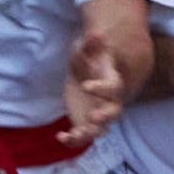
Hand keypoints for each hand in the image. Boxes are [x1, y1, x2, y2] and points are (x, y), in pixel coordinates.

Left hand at [61, 32, 124, 146]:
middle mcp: (109, 103)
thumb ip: (93, 44)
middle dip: (104, 116)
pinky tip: (59, 136)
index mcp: (112, 84)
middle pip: (113, 113)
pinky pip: (83, 137)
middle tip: (92, 117)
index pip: (114, 88)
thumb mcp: (89, 51)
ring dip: (87, 134)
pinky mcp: (85, 125)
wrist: (87, 76)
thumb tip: (96, 33)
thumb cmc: (91, 62)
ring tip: (73, 134)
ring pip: (99, 130)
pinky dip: (73, 140)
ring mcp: (98, 116)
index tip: (86, 86)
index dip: (102, 89)